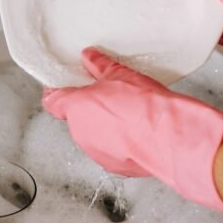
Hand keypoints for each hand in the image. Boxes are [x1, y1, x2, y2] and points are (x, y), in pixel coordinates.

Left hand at [43, 48, 222, 216]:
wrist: (169, 139)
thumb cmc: (144, 106)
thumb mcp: (121, 75)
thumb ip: (101, 66)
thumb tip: (90, 56)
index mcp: (76, 108)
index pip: (53, 101)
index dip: (58, 93)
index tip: (66, 86)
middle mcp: (80, 133)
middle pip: (77, 118)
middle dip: (90, 108)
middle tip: (110, 96)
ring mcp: (97, 152)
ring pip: (94, 136)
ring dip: (106, 127)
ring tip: (129, 115)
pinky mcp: (115, 166)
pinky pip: (111, 151)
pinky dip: (121, 143)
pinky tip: (138, 132)